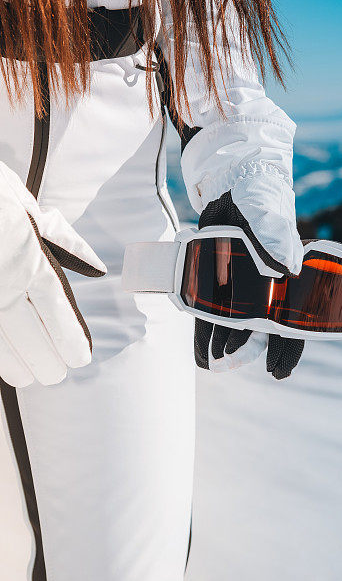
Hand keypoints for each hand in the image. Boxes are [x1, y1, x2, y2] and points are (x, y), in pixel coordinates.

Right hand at [0, 161, 106, 386]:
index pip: (56, 308)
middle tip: (55, 376)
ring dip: (14, 364)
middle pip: (30, 333)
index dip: (69, 337)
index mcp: (27, 257)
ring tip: (27, 378)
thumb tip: (93, 265)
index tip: (79, 357)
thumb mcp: (23, 202)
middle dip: (45, 359)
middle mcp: (2, 280)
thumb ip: (60, 238)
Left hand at [193, 185, 304, 380]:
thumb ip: (277, 235)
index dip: (288, 346)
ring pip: (236, 323)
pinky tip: (202, 353)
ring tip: (216, 364)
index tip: (279, 370)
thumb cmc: (259, 195)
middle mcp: (266, 283)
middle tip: (232, 363)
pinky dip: (207, 332)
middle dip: (250, 350)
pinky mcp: (218, 278)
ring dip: (227, 345)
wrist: (232, 181)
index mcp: (286, 273)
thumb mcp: (268, 211)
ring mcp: (241, 283)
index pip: (293, 317)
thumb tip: (287, 269)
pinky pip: (212, 311)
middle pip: (263, 326)